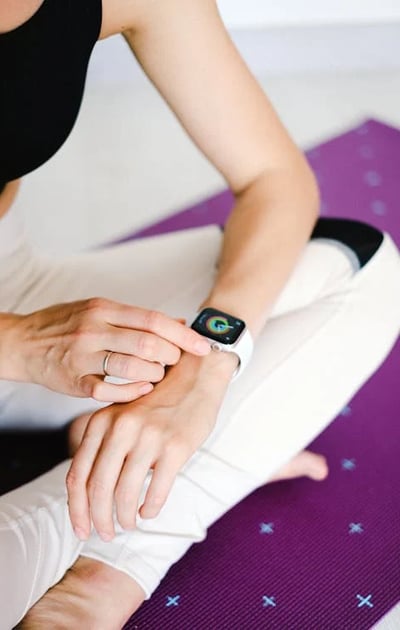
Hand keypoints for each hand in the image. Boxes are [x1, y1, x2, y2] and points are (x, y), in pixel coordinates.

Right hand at [5, 298, 209, 401]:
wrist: (24, 342)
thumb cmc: (66, 325)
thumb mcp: (99, 310)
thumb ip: (137, 318)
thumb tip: (179, 322)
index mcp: (104, 308)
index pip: (153, 319)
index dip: (183, 334)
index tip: (202, 345)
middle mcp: (94, 328)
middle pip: (148, 342)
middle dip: (171, 355)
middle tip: (175, 362)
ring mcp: (83, 355)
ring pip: (132, 365)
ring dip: (155, 374)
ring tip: (158, 375)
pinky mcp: (74, 381)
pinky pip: (109, 390)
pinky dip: (132, 393)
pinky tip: (142, 391)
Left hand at [66, 349, 237, 540]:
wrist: (196, 376)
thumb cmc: (158, 401)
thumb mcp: (122, 415)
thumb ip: (105, 445)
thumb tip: (91, 494)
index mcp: (101, 421)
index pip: (77, 475)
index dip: (76, 510)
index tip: (82, 529)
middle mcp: (121, 428)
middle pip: (98, 489)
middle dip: (99, 520)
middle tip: (106, 535)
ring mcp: (148, 436)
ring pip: (126, 493)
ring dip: (124, 517)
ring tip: (128, 524)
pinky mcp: (175, 446)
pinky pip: (157, 490)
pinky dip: (150, 508)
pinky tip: (149, 511)